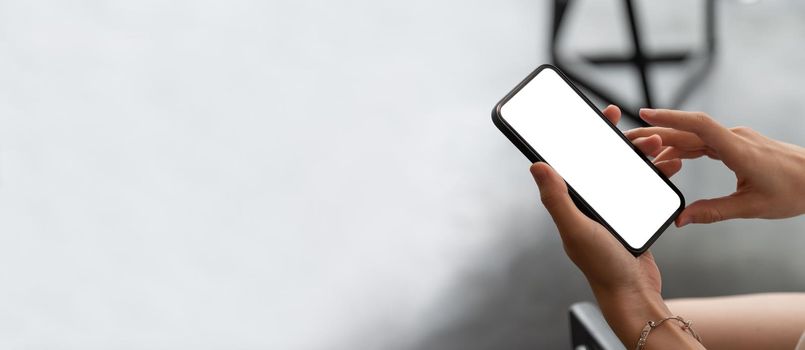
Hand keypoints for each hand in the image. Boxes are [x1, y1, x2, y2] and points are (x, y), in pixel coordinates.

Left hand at [530, 106, 703, 347]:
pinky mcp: (632, 216)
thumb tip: (536, 165)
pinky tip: (671, 167)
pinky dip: (657, 175)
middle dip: (626, 143)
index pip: (577, 160)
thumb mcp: (576, 229)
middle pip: (606, 161)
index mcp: (572, 202)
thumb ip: (556, 198)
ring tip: (665, 148)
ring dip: (646, 157)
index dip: (588, 135)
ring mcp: (612, 209)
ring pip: (629, 172)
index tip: (603, 114)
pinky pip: (644, 188)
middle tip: (646, 133)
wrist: (633, 295)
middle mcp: (589, 203)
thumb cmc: (602, 266)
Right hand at [625, 108, 804, 225]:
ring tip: (645, 149)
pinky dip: (686, 146)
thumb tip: (681, 220)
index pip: (698, 126)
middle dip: (657, 131)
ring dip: (669, 140)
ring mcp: (737, 139)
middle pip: (689, 130)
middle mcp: (735, 138)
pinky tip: (673, 156)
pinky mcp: (738, 145)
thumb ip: (713, 212)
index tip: (645, 114)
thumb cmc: (795, 191)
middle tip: (629, 137)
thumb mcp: (752, 207)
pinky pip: (706, 142)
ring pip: (696, 136)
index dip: (670, 118)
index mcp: (738, 150)